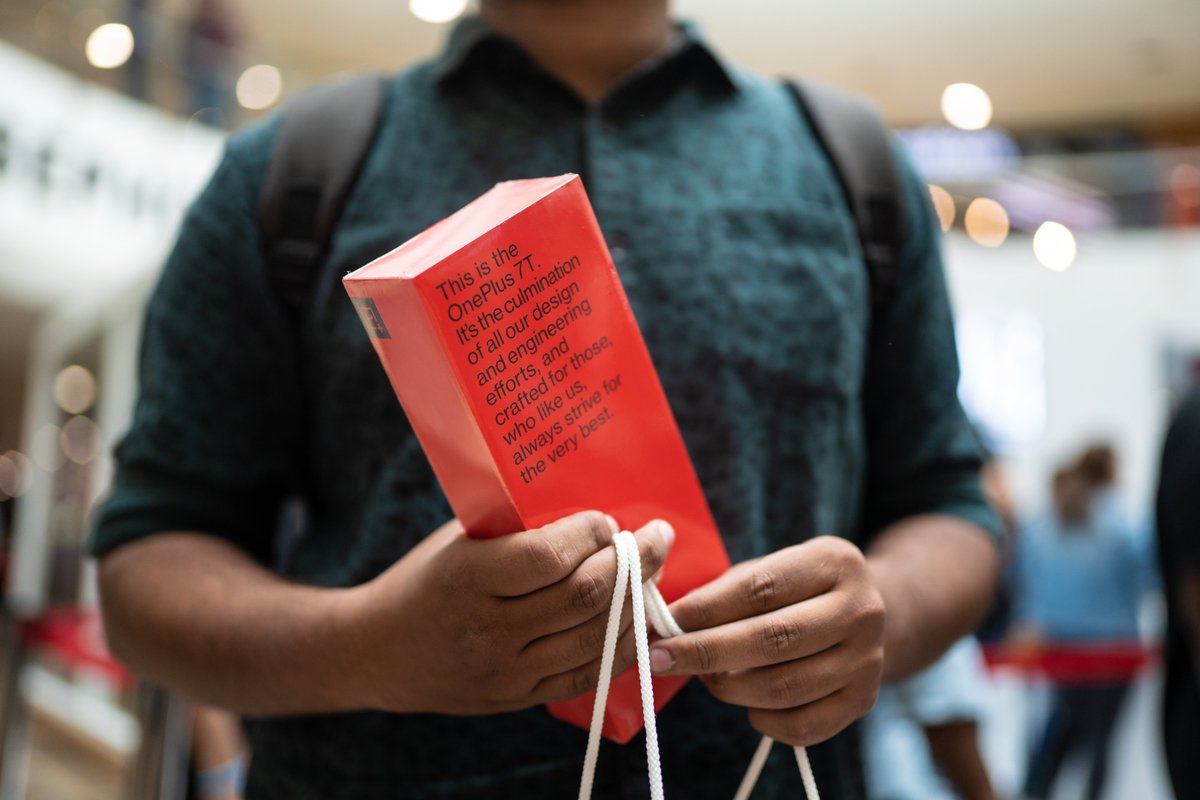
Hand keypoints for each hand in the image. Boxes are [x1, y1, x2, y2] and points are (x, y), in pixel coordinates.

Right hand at [343, 511, 673, 714]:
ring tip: (654, 572)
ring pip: (596, 637)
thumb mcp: (458, 541)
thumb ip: (516, 531)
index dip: (588, 533)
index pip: (547, 557)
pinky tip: (638, 616)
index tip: (605, 518)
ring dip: (637, 601)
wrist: (380, 651)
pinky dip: (624, 643)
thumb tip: (589, 510)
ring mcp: (506, 671)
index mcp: (466, 579)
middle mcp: (487, 630)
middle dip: (634, 561)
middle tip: (657, 537)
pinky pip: (590, 675)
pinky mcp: (519, 697)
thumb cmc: (426, 579)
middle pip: (583, 597)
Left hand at [648, 536, 883, 746]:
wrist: (863, 617)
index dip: (706, 609)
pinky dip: (762, 720)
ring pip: (783, 687)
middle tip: (661, 659)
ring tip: (704, 678)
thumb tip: (669, 623)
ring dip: (729, 687)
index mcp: (834, 562)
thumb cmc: (796, 590)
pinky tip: (746, 703)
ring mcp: (868, 659)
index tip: (664, 622)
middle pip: (772, 639)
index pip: (761, 588)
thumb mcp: (769, 570)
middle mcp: (861, 609)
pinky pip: (802, 726)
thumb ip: (724, 592)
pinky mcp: (864, 701)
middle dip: (706, 651)